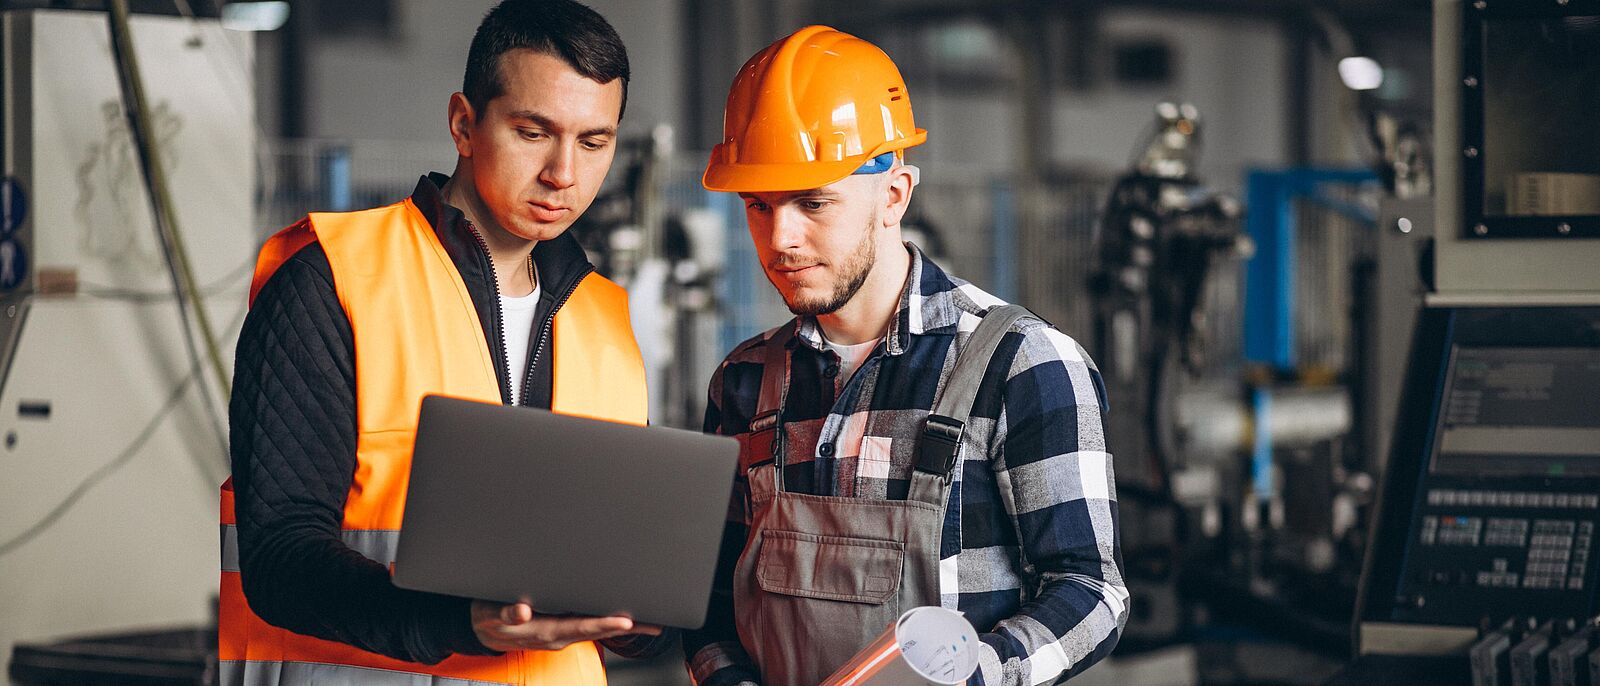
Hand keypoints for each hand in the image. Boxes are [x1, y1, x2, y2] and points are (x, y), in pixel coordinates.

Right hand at [470, 600, 661, 651]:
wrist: (482, 628)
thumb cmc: (489, 617)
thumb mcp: (491, 614)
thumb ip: (507, 613)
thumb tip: (522, 611)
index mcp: (545, 631)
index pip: (581, 627)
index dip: (604, 624)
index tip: (625, 621)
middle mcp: (558, 634)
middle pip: (597, 630)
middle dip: (625, 626)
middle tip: (651, 622)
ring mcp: (562, 633)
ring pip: (597, 629)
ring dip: (623, 625)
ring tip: (649, 621)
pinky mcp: (562, 627)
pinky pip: (590, 626)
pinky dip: (610, 624)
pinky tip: (627, 621)